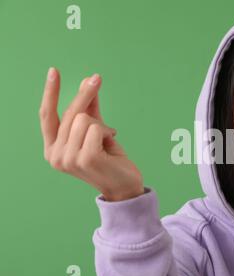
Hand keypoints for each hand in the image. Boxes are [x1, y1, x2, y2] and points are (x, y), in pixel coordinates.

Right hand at [39, 68, 143, 200]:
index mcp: (52, 149)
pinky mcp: (85, 158)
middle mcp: (55, 155)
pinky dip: (106, 130)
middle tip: (98, 78)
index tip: (54, 71)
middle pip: (69, 113)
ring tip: (107, 137)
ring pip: (83, 119)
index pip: (46, 116)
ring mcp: (68, 159)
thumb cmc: (110, 159)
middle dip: (85, 93)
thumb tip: (87, 81)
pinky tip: (111, 140)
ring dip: (100, 125)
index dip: (50, 93)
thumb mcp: (96, 131)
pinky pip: (95, 127)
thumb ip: (90, 109)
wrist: (125, 185)